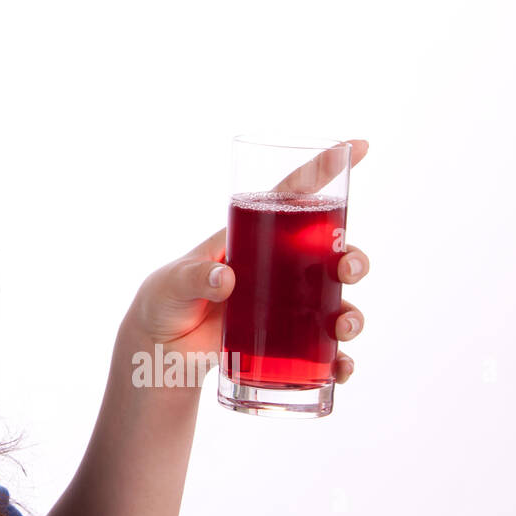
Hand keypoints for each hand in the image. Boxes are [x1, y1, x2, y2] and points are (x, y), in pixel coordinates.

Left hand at [122, 139, 369, 384]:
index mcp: (251, 236)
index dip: (323, 170)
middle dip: (352, 257)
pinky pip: (323, 351)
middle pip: (328, 253)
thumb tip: (224, 279)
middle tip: (349, 268)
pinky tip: (341, 369)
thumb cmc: (163, 302)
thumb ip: (193, 277)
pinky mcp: (284, 342)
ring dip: (352, 311)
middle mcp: (277, 267)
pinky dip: (339, 360)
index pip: (292, 196)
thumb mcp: (171, 284)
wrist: (159, 350)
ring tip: (345, 325)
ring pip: (335, 301)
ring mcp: (285, 305)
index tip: (356, 146)